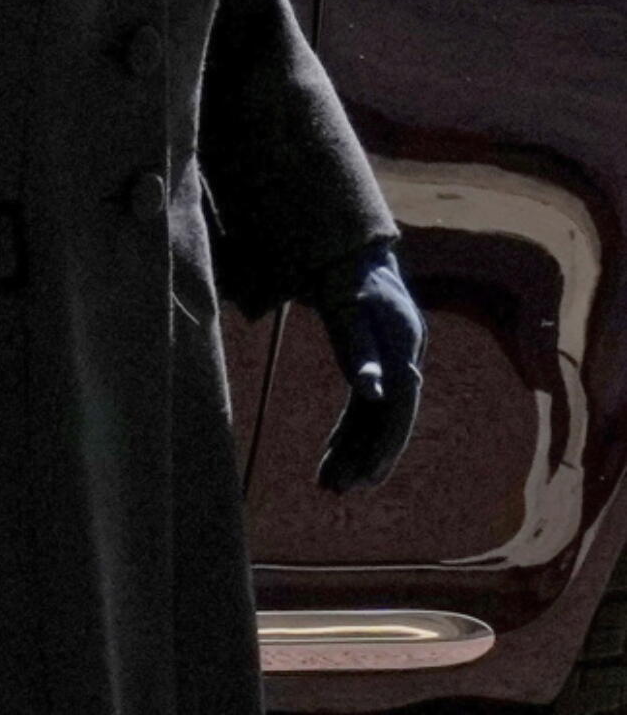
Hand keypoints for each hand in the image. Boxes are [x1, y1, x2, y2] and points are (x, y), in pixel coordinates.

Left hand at [304, 241, 424, 495]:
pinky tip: (332, 456)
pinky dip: (350, 432)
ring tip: (328, 484)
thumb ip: (360, 349)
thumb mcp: (346, 308)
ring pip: (378, 416)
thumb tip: (373, 391)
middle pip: (391, 416)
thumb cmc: (344, 275)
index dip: (385, 442)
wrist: (350, 248)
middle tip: (336, 488)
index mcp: (406, 342)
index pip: (402, 404)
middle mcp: (408, 356)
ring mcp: (395, 362)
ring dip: (355, 449)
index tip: (366, 476)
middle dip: (366, 455)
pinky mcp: (379, 365)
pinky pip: (367, 407)